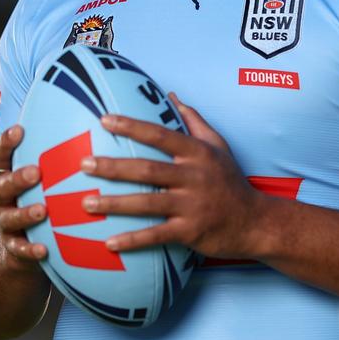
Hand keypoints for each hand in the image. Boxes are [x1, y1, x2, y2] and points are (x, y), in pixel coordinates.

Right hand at [0, 124, 48, 268]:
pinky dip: (30, 250)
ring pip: (10, 217)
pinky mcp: (13, 247)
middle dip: (19, 177)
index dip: (7, 142)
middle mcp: (2, 198)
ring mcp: (5, 223)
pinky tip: (43, 250)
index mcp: (7, 176)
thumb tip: (86, 120)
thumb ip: (54, 153)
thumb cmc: (38, 196)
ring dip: (26, 213)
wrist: (14, 242)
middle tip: (36, 171)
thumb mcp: (41, 175)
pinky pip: (19, 250)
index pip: (1, 156)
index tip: (19, 129)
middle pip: (4, 185)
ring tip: (43, 210)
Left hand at [79, 94, 267, 258]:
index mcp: (197, 153)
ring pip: (147, 203)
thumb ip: (194, 120)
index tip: (104, 120)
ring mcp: (192, 206)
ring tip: (87, 203)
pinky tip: (110, 243)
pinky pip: (156, 235)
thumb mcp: (218, 146)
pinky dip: (133, 240)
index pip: (160, 134)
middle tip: (83, 164)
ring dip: (115, 203)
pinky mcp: (190, 232)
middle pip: (147, 169)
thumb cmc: (230, 181)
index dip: (132, 126)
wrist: (255, 222)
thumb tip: (171, 96)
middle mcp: (194, 177)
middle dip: (113, 166)